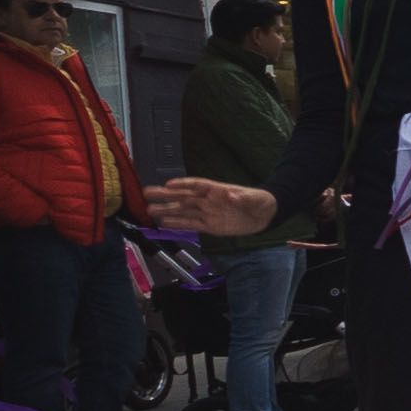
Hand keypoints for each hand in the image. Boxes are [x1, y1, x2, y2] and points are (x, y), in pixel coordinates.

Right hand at [146, 177, 281, 236]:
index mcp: (217, 190)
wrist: (264, 216)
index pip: (196, 185)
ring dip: (167, 211)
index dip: (182, 184)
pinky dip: (178, 224)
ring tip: (149, 210)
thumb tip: (230, 196)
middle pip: (184, 196)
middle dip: (166, 195)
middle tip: (147, 193)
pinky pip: (191, 224)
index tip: (168, 184)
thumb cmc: (259, 202)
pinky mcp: (209, 225)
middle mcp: (208, 200)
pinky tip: (164, 223)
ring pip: (183, 211)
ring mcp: (207, 212)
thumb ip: (241, 198)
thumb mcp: (253, 199)